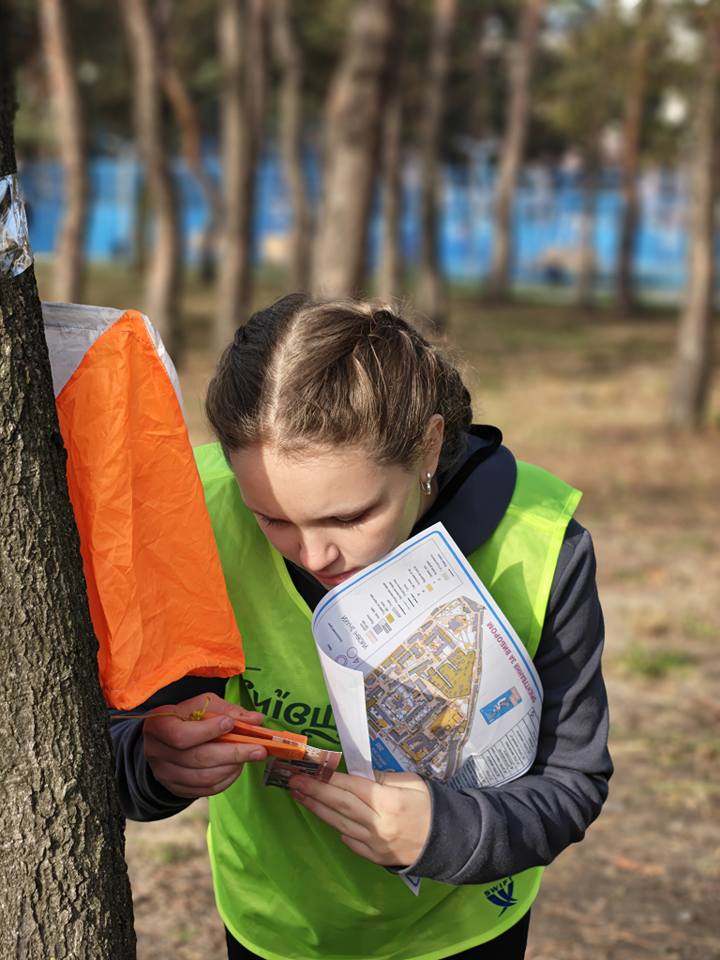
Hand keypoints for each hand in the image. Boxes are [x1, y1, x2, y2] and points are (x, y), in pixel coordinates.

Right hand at [143, 692, 266, 798]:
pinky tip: (237, 767)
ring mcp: (165, 775)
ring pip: (203, 778)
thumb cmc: (187, 717)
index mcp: (158, 726)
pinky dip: (226, 779)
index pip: (181, 735)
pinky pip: (206, 790)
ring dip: (231, 767)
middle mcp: (157, 753)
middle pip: (197, 758)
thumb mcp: (202, 705)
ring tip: (250, 756)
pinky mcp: (177, 789)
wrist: (166, 740)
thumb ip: (228, 710)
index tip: (231, 724)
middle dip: (232, 753)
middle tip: (259, 749)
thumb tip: (256, 719)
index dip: (207, 731)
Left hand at [288, 770, 430, 866]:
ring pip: (339, 824)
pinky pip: (350, 841)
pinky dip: (337, 828)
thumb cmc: (431, 806)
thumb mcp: (411, 782)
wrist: (450, 842)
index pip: (350, 787)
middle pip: (339, 805)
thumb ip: (382, 778)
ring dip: (317, 809)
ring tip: (300, 797)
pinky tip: (326, 817)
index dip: (327, 778)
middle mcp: (376, 824)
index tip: (308, 770)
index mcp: (387, 801)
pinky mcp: (375, 857)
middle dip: (313, 792)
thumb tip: (357, 776)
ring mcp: (374, 844)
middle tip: (293, 782)